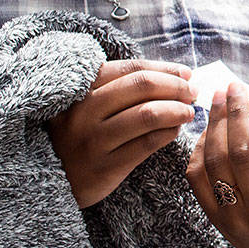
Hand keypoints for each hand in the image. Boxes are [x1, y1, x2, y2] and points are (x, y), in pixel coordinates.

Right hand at [47, 59, 195, 207]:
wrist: (55, 178)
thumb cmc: (83, 133)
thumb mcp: (90, 104)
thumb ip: (124, 87)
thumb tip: (179, 76)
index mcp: (81, 88)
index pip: (132, 68)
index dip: (165, 69)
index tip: (186, 74)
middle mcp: (83, 111)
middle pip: (142, 86)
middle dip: (176, 87)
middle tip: (193, 92)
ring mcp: (92, 140)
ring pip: (148, 114)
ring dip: (177, 109)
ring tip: (189, 112)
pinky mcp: (104, 166)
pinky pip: (147, 143)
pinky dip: (169, 133)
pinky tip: (176, 130)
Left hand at [186, 81, 248, 247]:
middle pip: (242, 157)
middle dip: (236, 115)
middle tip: (234, 87)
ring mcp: (237, 220)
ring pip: (216, 164)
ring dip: (215, 126)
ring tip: (220, 101)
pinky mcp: (217, 221)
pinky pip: (197, 179)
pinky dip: (199, 150)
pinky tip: (210, 131)